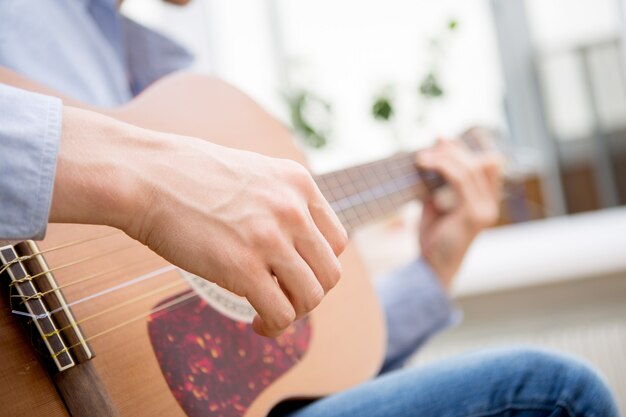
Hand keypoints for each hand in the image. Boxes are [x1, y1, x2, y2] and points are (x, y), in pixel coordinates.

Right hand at [51, 106, 347, 336]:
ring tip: (270, 314)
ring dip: (294, 313)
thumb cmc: (186, 175)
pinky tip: (258, 324)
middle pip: (330, 272)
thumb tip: (287, 238)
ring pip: (311, 296)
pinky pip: (281, 312)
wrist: (144, 176)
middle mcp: (293, 209)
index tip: (297, 274)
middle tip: (284, 299)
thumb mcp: (251, 172)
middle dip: (309, 293)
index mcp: (297, 183)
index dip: (319, 265)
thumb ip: (277, 199)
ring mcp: (270, 238)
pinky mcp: (243, 268)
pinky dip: (274, 326)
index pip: (336, 240)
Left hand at [415, 138, 501, 287]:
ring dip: (444, 157)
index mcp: (485, 202)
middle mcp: (490, 205)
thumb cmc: (433, 239)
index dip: (467, 149)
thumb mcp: (435, 207)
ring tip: (422, 156)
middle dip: (454, 150)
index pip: (488, 165)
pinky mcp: (474, 215)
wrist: (432, 269)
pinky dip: (442, 168)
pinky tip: (424, 164)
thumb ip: (438, 186)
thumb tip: (430, 159)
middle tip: (432, 142)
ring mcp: (485, 210)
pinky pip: (460, 181)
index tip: (442, 140)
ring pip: (470, 170)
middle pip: (480, 163)